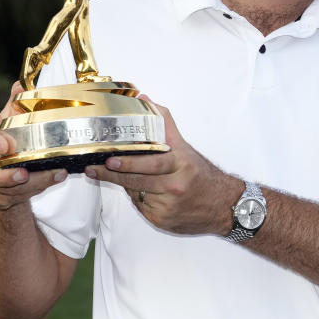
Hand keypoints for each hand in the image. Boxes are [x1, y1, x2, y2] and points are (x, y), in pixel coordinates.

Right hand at [0, 82, 66, 210]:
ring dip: (27, 186)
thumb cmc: (6, 138)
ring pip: (2, 188)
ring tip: (49, 177)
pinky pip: (10, 198)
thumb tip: (22, 83)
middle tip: (24, 175)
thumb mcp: (9, 120)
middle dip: (5, 176)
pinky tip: (50, 182)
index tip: (5, 146)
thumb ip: (15, 105)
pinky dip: (31, 192)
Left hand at [85, 100, 242, 235]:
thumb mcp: (184, 148)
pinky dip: (138, 199)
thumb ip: (164, 122)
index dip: (129, 163)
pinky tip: (143, 192)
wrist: (222, 205)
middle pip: (137, 181)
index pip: (152, 162)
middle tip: (95, 169)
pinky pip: (141, 207)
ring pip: (136, 193)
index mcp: (180, 164)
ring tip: (112, 175)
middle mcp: (175, 185)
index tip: (110, 159)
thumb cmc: (199, 174)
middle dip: (113, 175)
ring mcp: (168, 205)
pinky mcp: (162, 220)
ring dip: (126, 185)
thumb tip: (145, 98)